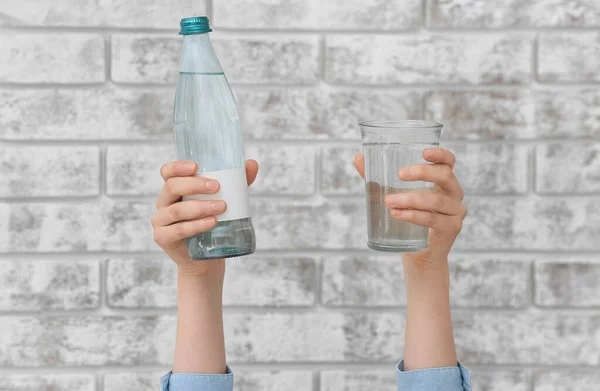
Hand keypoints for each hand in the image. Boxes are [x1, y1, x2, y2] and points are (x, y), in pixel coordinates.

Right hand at [151, 159, 258, 276]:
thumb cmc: (214, 223)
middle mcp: (164, 202)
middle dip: (195, 185)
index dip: (178, 167)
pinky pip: (178, 230)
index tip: (197, 166)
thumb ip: (237, 182)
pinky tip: (212, 222)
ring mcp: (160, 221)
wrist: (207, 259)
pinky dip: (196, 225)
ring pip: (177, 210)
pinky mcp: (163, 237)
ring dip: (200, 207)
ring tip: (221, 207)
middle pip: (172, 187)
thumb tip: (252, 164)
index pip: (167, 172)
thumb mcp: (226, 200)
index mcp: (174, 189)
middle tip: (217, 187)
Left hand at [354, 147, 466, 270]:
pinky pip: (433, 219)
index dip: (440, 154)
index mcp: (443, 181)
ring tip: (389, 201)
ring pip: (436, 200)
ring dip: (410, 199)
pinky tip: (397, 214)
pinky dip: (413, 216)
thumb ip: (377, 177)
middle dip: (422, 173)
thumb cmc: (407, 217)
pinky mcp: (452, 228)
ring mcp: (456, 211)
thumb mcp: (391, 194)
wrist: (418, 253)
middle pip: (445, 176)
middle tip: (399, 174)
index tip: (424, 152)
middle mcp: (454, 193)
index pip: (449, 162)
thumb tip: (358, 157)